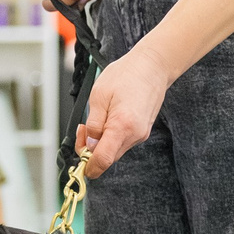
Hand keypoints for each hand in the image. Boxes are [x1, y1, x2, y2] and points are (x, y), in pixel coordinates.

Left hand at [75, 48, 173, 176]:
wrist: (153, 66)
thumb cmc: (127, 75)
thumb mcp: (99, 96)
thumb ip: (93, 124)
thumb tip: (89, 145)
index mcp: (122, 126)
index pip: (104, 160)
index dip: (89, 167)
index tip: (80, 166)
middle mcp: (135, 135)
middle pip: (108, 157)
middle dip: (91, 150)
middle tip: (83, 130)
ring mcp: (141, 134)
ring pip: (115, 150)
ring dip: (101, 142)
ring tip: (97, 118)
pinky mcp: (142, 130)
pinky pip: (122, 141)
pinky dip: (111, 136)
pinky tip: (108, 119)